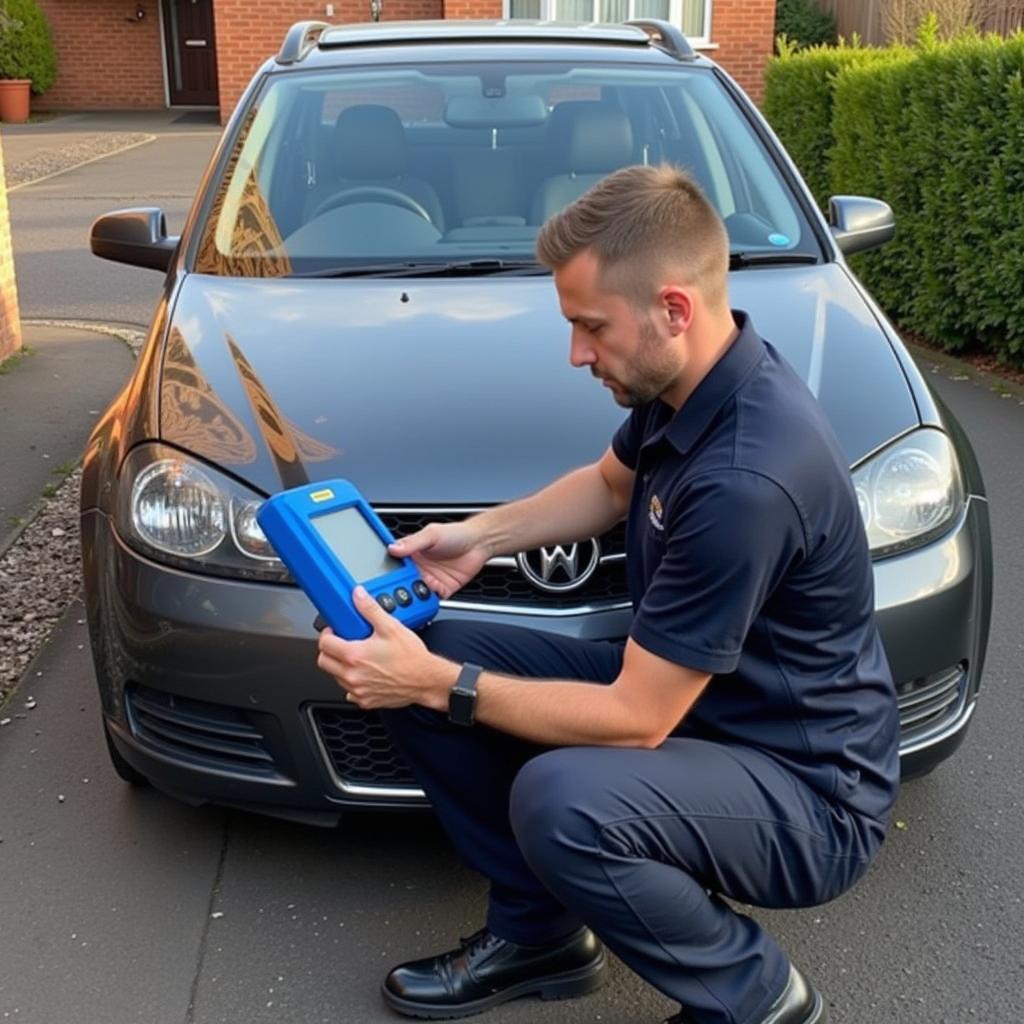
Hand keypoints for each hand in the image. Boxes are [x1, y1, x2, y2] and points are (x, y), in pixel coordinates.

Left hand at [315, 587, 451, 710]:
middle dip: (330, 650)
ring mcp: (358, 690)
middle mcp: (353, 675)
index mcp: (355, 656)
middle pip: (324, 662)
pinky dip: (353, 682)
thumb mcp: (391, 627)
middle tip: (342, 643)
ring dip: (341, 666)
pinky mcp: (365, 701)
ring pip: (336, 677)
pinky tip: (366, 673)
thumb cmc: (412, 657)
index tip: (335, 631)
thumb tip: (358, 596)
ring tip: (358, 656)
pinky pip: (349, 692)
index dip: (327, 634)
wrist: (426, 680)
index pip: (324, 644)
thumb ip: (370, 609)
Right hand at [388, 520, 489, 597]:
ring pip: (414, 593)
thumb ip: (413, 542)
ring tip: (408, 596)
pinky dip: (426, 602)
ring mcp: (430, 580)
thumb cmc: (456, 534)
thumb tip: (393, 548)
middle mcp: (419, 568)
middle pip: (402, 582)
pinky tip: (424, 600)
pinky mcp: (442, 590)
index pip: (395, 565)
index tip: (382, 578)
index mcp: (412, 553)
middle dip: (397, 588)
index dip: (388, 572)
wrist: (480, 543)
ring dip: (411, 596)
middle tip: (393, 591)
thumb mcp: (432, 534)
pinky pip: (431, 600)